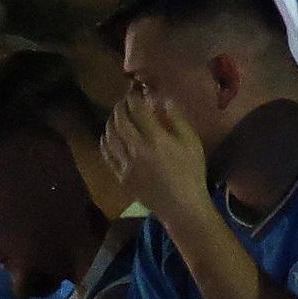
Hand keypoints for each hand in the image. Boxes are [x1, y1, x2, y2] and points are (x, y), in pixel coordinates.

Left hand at [97, 90, 208, 217]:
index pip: (138, 109)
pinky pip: (106, 153)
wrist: (181, 206)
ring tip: (117, 116)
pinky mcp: (120, 176)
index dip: (133, 97)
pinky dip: (105, 140)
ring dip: (111, 121)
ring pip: (109, 135)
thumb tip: (162, 100)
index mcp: (156, 139)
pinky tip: (109, 136)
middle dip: (120, 106)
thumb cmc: (191, 173)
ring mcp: (126, 164)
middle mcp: (137, 149)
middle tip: (124, 101)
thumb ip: (177, 119)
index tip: (135, 91)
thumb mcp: (192, 143)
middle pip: (120, 120)